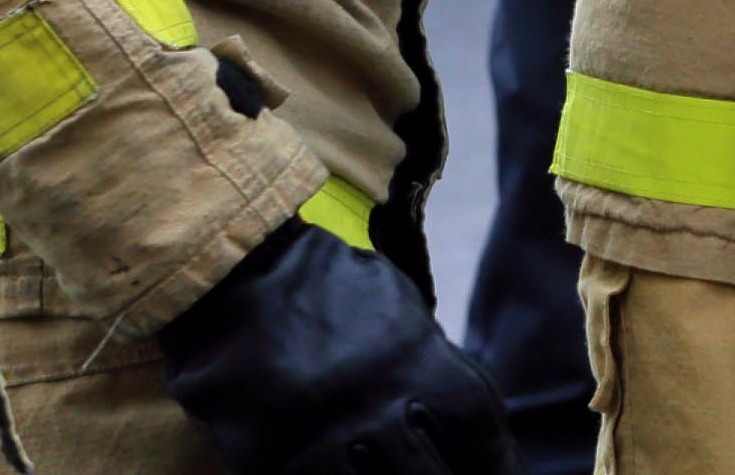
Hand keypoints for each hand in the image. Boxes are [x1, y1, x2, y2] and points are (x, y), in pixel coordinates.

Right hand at [161, 207, 519, 474]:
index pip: (484, 439)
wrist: (235, 279)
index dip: (499, 467)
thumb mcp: (399, 310)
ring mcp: (326, 442)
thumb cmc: (327, 289)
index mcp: (420, 363)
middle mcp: (379, 409)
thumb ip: (434, 365)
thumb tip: (466, 422)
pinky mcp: (276, 465)